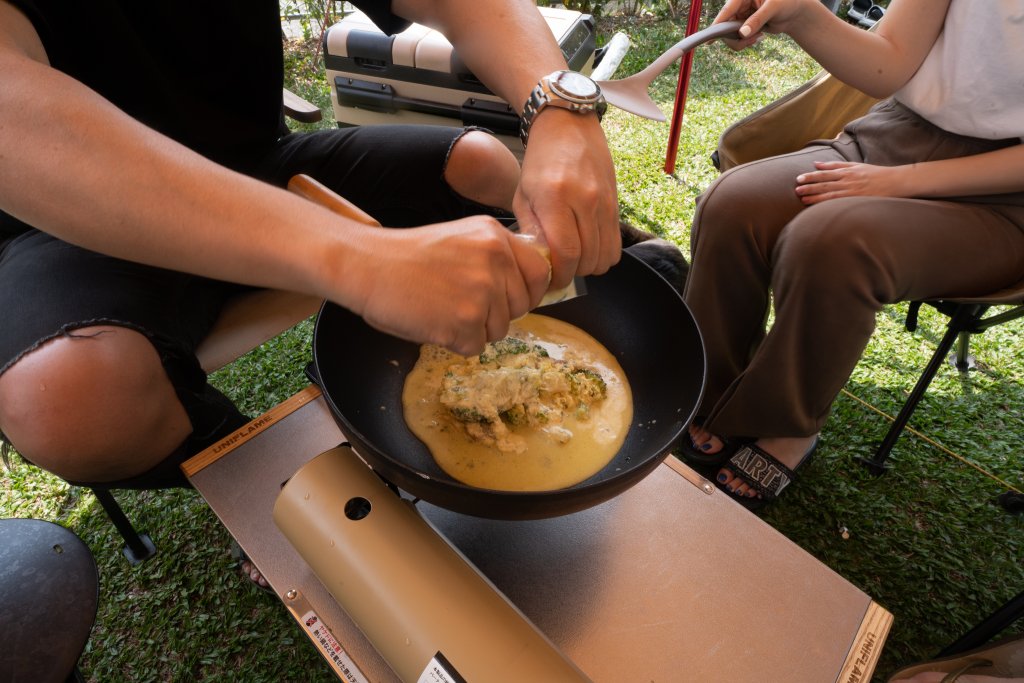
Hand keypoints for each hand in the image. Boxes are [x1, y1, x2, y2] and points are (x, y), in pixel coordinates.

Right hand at [342, 216, 551, 356]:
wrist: (366, 266)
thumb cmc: (407, 257)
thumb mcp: (461, 238)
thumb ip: (494, 256)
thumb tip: (524, 289)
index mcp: (495, 235)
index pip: (540, 272)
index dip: (529, 292)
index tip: (513, 300)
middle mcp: (496, 260)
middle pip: (521, 306)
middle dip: (497, 314)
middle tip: (461, 305)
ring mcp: (483, 291)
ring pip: (499, 330)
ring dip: (474, 329)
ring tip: (441, 309)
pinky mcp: (466, 321)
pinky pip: (476, 346)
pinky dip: (455, 343)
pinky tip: (433, 322)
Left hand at [513, 108, 620, 288]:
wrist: (568, 127)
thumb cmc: (540, 162)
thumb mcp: (522, 195)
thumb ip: (530, 231)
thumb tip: (539, 264)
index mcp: (555, 198)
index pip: (566, 253)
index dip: (559, 275)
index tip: (550, 280)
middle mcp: (584, 200)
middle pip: (587, 258)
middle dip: (572, 273)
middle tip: (559, 270)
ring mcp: (604, 202)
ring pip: (605, 255)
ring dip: (589, 266)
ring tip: (574, 260)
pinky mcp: (616, 203)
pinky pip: (616, 243)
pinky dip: (603, 254)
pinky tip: (588, 248)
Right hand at [714, 0, 813, 48]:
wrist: (795, 13)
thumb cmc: (787, 2)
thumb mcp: (773, 8)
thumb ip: (758, 19)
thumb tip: (743, 33)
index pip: (727, 10)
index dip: (717, 24)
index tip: (710, 38)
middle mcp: (739, 6)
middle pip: (724, 26)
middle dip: (734, 37)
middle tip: (748, 42)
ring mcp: (741, 17)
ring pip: (730, 35)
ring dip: (741, 42)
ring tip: (757, 38)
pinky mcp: (744, 27)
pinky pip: (737, 39)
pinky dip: (745, 42)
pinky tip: (758, 37)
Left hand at [795, 161, 905, 203]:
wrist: (895, 181)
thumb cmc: (874, 174)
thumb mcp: (855, 165)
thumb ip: (835, 165)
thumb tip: (816, 163)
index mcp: (847, 171)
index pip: (825, 173)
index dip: (811, 176)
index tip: (799, 178)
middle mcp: (848, 180)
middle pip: (825, 183)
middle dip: (810, 186)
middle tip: (796, 189)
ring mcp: (853, 191)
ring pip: (831, 194)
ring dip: (816, 197)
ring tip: (802, 199)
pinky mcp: (858, 199)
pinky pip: (841, 202)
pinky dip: (829, 204)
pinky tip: (819, 207)